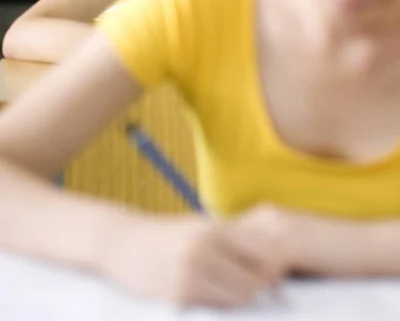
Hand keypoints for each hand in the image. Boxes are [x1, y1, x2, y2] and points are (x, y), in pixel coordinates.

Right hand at [103, 206, 290, 308]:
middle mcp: (204, 251)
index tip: (271, 269)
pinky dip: (218, 304)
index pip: (261, 252)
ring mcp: (191, 276)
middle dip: (258, 286)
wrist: (123, 243)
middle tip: (254, 285)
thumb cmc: (168, 233)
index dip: (271, 263)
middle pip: (253, 280)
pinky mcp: (179, 297)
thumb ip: (232, 234)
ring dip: (239, 297)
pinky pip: (215, 308)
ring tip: (229, 288)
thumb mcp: (200, 224)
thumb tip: (273, 247)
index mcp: (212, 230)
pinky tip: (208, 294)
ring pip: (238, 298)